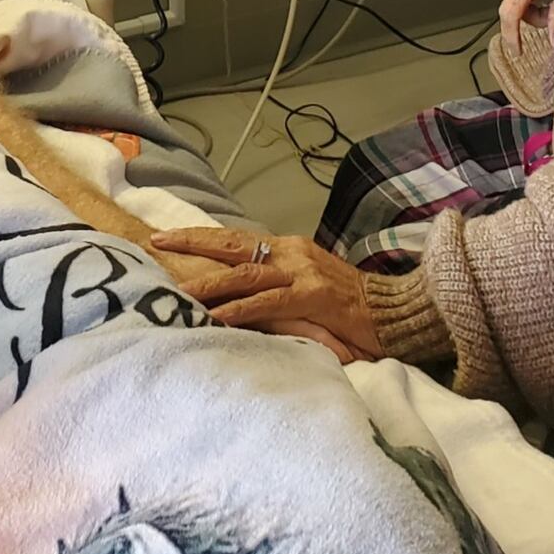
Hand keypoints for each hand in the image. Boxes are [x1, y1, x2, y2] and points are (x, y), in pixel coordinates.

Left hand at [149, 228, 380, 360]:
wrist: (396, 311)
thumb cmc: (352, 306)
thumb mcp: (308, 288)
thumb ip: (278, 285)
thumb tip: (241, 292)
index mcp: (288, 248)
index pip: (237, 238)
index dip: (201, 236)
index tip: (167, 237)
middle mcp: (291, 252)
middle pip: (233, 243)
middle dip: (193, 242)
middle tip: (157, 244)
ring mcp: (302, 272)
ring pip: (245, 272)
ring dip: (209, 282)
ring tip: (177, 289)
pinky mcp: (313, 296)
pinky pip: (268, 301)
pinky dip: (239, 309)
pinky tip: (216, 317)